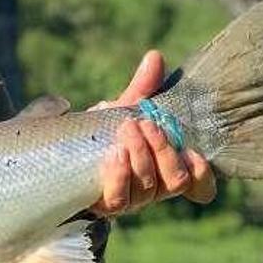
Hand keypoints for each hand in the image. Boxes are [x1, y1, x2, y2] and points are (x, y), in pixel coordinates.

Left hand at [89, 50, 216, 216]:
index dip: (203, 176)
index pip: (198, 186)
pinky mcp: (103, 206)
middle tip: (143, 123)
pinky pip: (118, 200)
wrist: (59, 153)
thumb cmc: (101, 132)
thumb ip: (143, 87)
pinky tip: (114, 153)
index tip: (194, 153)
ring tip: (126, 130)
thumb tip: (155, 56)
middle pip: (175, 181)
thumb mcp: (124, 109)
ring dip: (140, 156)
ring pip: (148, 188)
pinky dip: (119, 175)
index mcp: (165, 168)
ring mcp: (130, 200)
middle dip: (163, 149)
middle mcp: (153, 189)